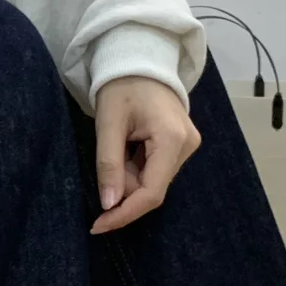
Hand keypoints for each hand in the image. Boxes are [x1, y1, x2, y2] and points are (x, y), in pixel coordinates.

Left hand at [91, 77, 200, 234]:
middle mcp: (187, 146)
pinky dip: (135, 169)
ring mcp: (187, 146)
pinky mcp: (181, 145)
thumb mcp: (108, 123)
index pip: (151, 193)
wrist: (140, 60)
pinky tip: (125, 149)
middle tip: (101, 172)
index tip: (98, 226)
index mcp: (172, 139)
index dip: (124, 214)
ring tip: (115, 148)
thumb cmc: (122, 85)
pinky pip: (156, 170)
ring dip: (128, 178)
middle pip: (152, 189)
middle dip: (123, 191)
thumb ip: (109, 165)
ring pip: (153, 181)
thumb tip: (109, 203)